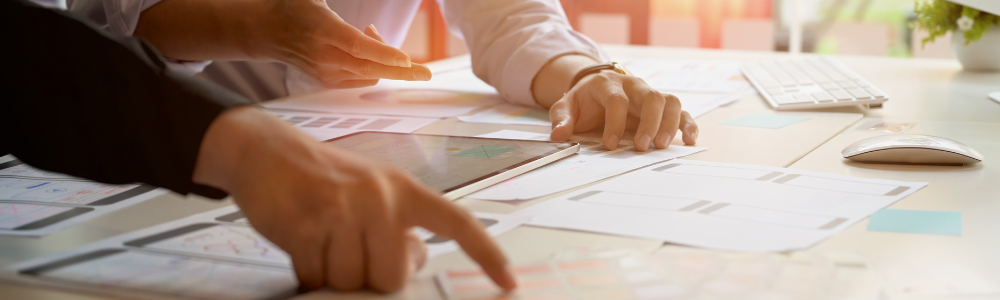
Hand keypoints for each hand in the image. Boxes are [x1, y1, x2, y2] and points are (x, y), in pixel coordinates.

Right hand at [192, 107, 515, 291]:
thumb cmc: (324, 178)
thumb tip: (416, 261)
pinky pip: (316, 276)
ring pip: (351, 282)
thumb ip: (399, 226)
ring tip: (322, 241)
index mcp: (403, 189)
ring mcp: (344, 209)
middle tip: (347, 251)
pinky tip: (303, 243)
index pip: (456, 223)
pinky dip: (307, 271)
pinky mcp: (308, 224)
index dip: (485, 253)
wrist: (266, 149)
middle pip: (391, 277)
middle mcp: (380, 196)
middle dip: (368, 278)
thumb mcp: (372, 192)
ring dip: (332, 274)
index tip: (508, 281)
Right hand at [252, 0, 430, 87]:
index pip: (357, 46)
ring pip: (369, 73)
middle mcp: (324, 55)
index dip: (383, 53)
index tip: (406, 59)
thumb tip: (369, 19)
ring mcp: (325, 72)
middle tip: (426, 73)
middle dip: (401, 71)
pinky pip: (362, 78)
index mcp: (323, 29)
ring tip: (373, 33)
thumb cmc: (296, 8)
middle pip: (369, 67)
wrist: (268, 31)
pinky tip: (368, 47)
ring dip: (384, 58)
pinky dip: (374, 65)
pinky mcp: (328, 82)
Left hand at [548, 71, 698, 150]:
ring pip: (669, 101)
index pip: (617, 100)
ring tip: (662, 146)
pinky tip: (689, 141)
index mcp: (608, 84)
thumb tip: (559, 135)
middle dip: (649, 123)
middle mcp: (634, 86)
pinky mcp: (661, 106)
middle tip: (642, 147)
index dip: (614, 122)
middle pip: (651, 97)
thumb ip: (562, 118)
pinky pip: (680, 111)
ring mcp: (649, 94)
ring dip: (669, 124)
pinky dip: (688, 124)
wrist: (595, 89)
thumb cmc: (583, 101)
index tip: (609, 145)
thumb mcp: (566, 107)